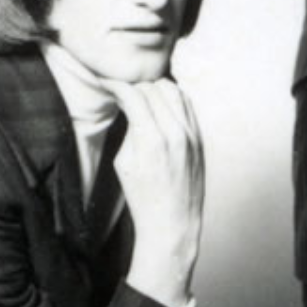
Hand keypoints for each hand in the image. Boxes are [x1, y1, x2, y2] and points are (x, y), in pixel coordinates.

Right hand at [104, 78, 204, 306]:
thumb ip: (130, 128)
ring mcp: (192, 134)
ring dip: (154, 88)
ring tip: (141, 96)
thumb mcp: (124, 162)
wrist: (172, 222)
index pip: (133, 95)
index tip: (106, 84)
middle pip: (152, 89)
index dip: (116, 85)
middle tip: (121, 92)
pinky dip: (171, 97)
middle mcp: (176, 133)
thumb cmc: (143, 197)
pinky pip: (187, 104)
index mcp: (152, 140)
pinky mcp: (200, 138)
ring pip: (173, 90)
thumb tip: (129, 104)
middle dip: (133, 87)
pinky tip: (159, 104)